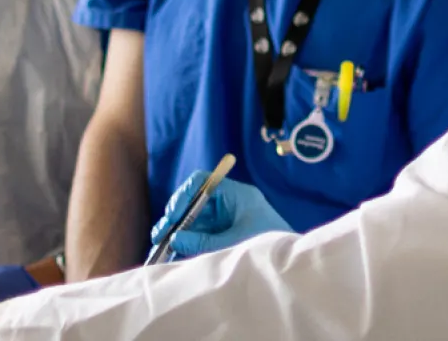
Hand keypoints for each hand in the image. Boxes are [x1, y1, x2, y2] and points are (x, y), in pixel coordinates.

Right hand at [148, 170, 292, 257]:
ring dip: (177, 233)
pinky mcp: (224, 236)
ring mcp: (226, 220)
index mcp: (236, 195)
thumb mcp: (233, 243)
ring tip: (159, 248)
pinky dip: (186, 244)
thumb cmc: (268, 246)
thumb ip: (203, 241)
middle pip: (194, 202)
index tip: (172, 215)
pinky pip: (200, 236)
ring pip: (194, 221)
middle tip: (159, 235)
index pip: (203, 182)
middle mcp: (229, 204)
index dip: (183, 195)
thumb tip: (174, 238)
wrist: (288, 265)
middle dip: (175, 218)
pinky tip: (172, 255)